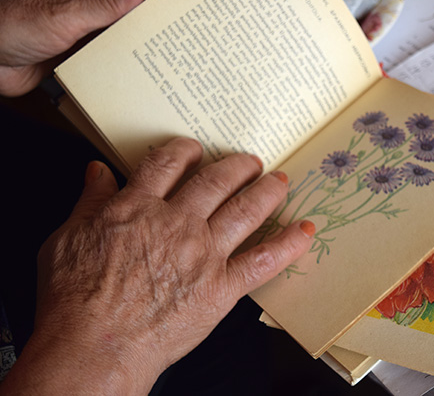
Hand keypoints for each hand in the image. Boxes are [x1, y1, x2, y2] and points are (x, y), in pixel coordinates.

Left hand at [0, 0, 197, 96]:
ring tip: (192, 32)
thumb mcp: (62, 13)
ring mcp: (90, 24)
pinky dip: (142, 52)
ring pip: (134, 19)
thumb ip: (105, 0)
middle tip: (205, 0)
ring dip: (161, 22)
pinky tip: (158, 62)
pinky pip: (121, 47)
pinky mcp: (85, 50)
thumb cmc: (8, 26)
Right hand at [1, 138, 313, 393]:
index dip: (184, 151)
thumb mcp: (66, 239)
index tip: (195, 149)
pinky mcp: (221, 287)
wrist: (95, 347)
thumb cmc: (74, 300)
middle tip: (250, 161)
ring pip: (245, 210)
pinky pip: (264, 260)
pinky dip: (289, 244)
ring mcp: (204, 254)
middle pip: (216, 181)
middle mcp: (177, 223)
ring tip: (280, 180)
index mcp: (138, 208)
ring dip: (267, 190)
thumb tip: (97, 171)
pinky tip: (305, 229)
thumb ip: (89, 201)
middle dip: (237, 166)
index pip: (168, 164)